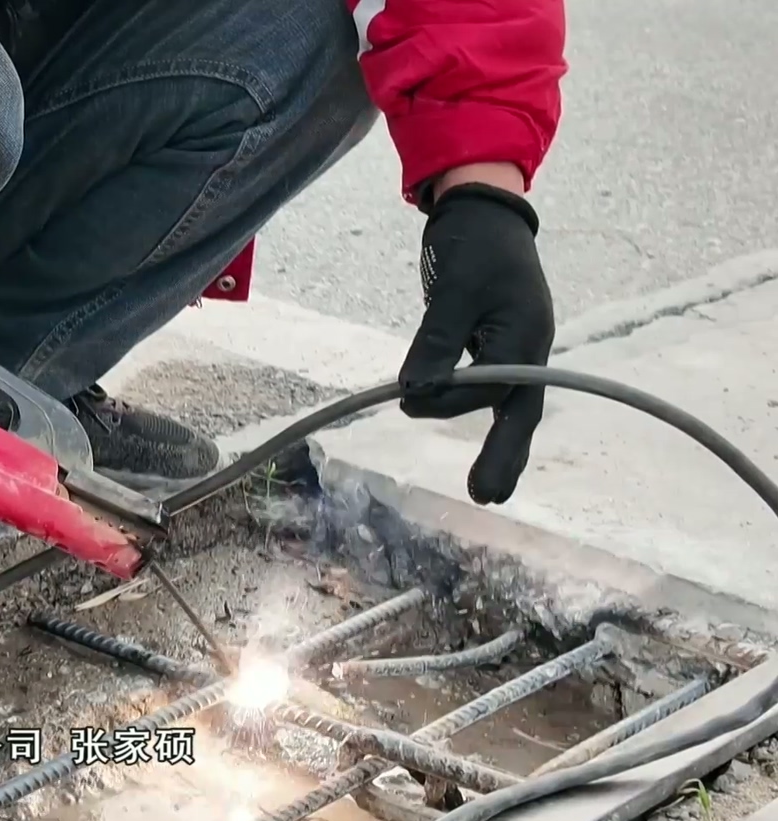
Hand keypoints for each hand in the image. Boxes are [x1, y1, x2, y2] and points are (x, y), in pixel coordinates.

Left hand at [399, 181, 554, 504]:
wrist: (483, 208)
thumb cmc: (472, 244)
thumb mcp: (450, 293)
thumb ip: (435, 344)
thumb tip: (414, 393)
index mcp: (526, 337)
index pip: (488, 389)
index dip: (446, 399)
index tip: (405, 398)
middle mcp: (529, 347)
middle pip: (519, 412)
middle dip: (504, 456)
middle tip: (487, 497)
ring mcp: (518, 344)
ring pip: (508, 403)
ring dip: (498, 442)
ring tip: (487, 486)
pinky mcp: (500, 340)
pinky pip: (493, 384)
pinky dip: (480, 407)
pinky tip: (466, 425)